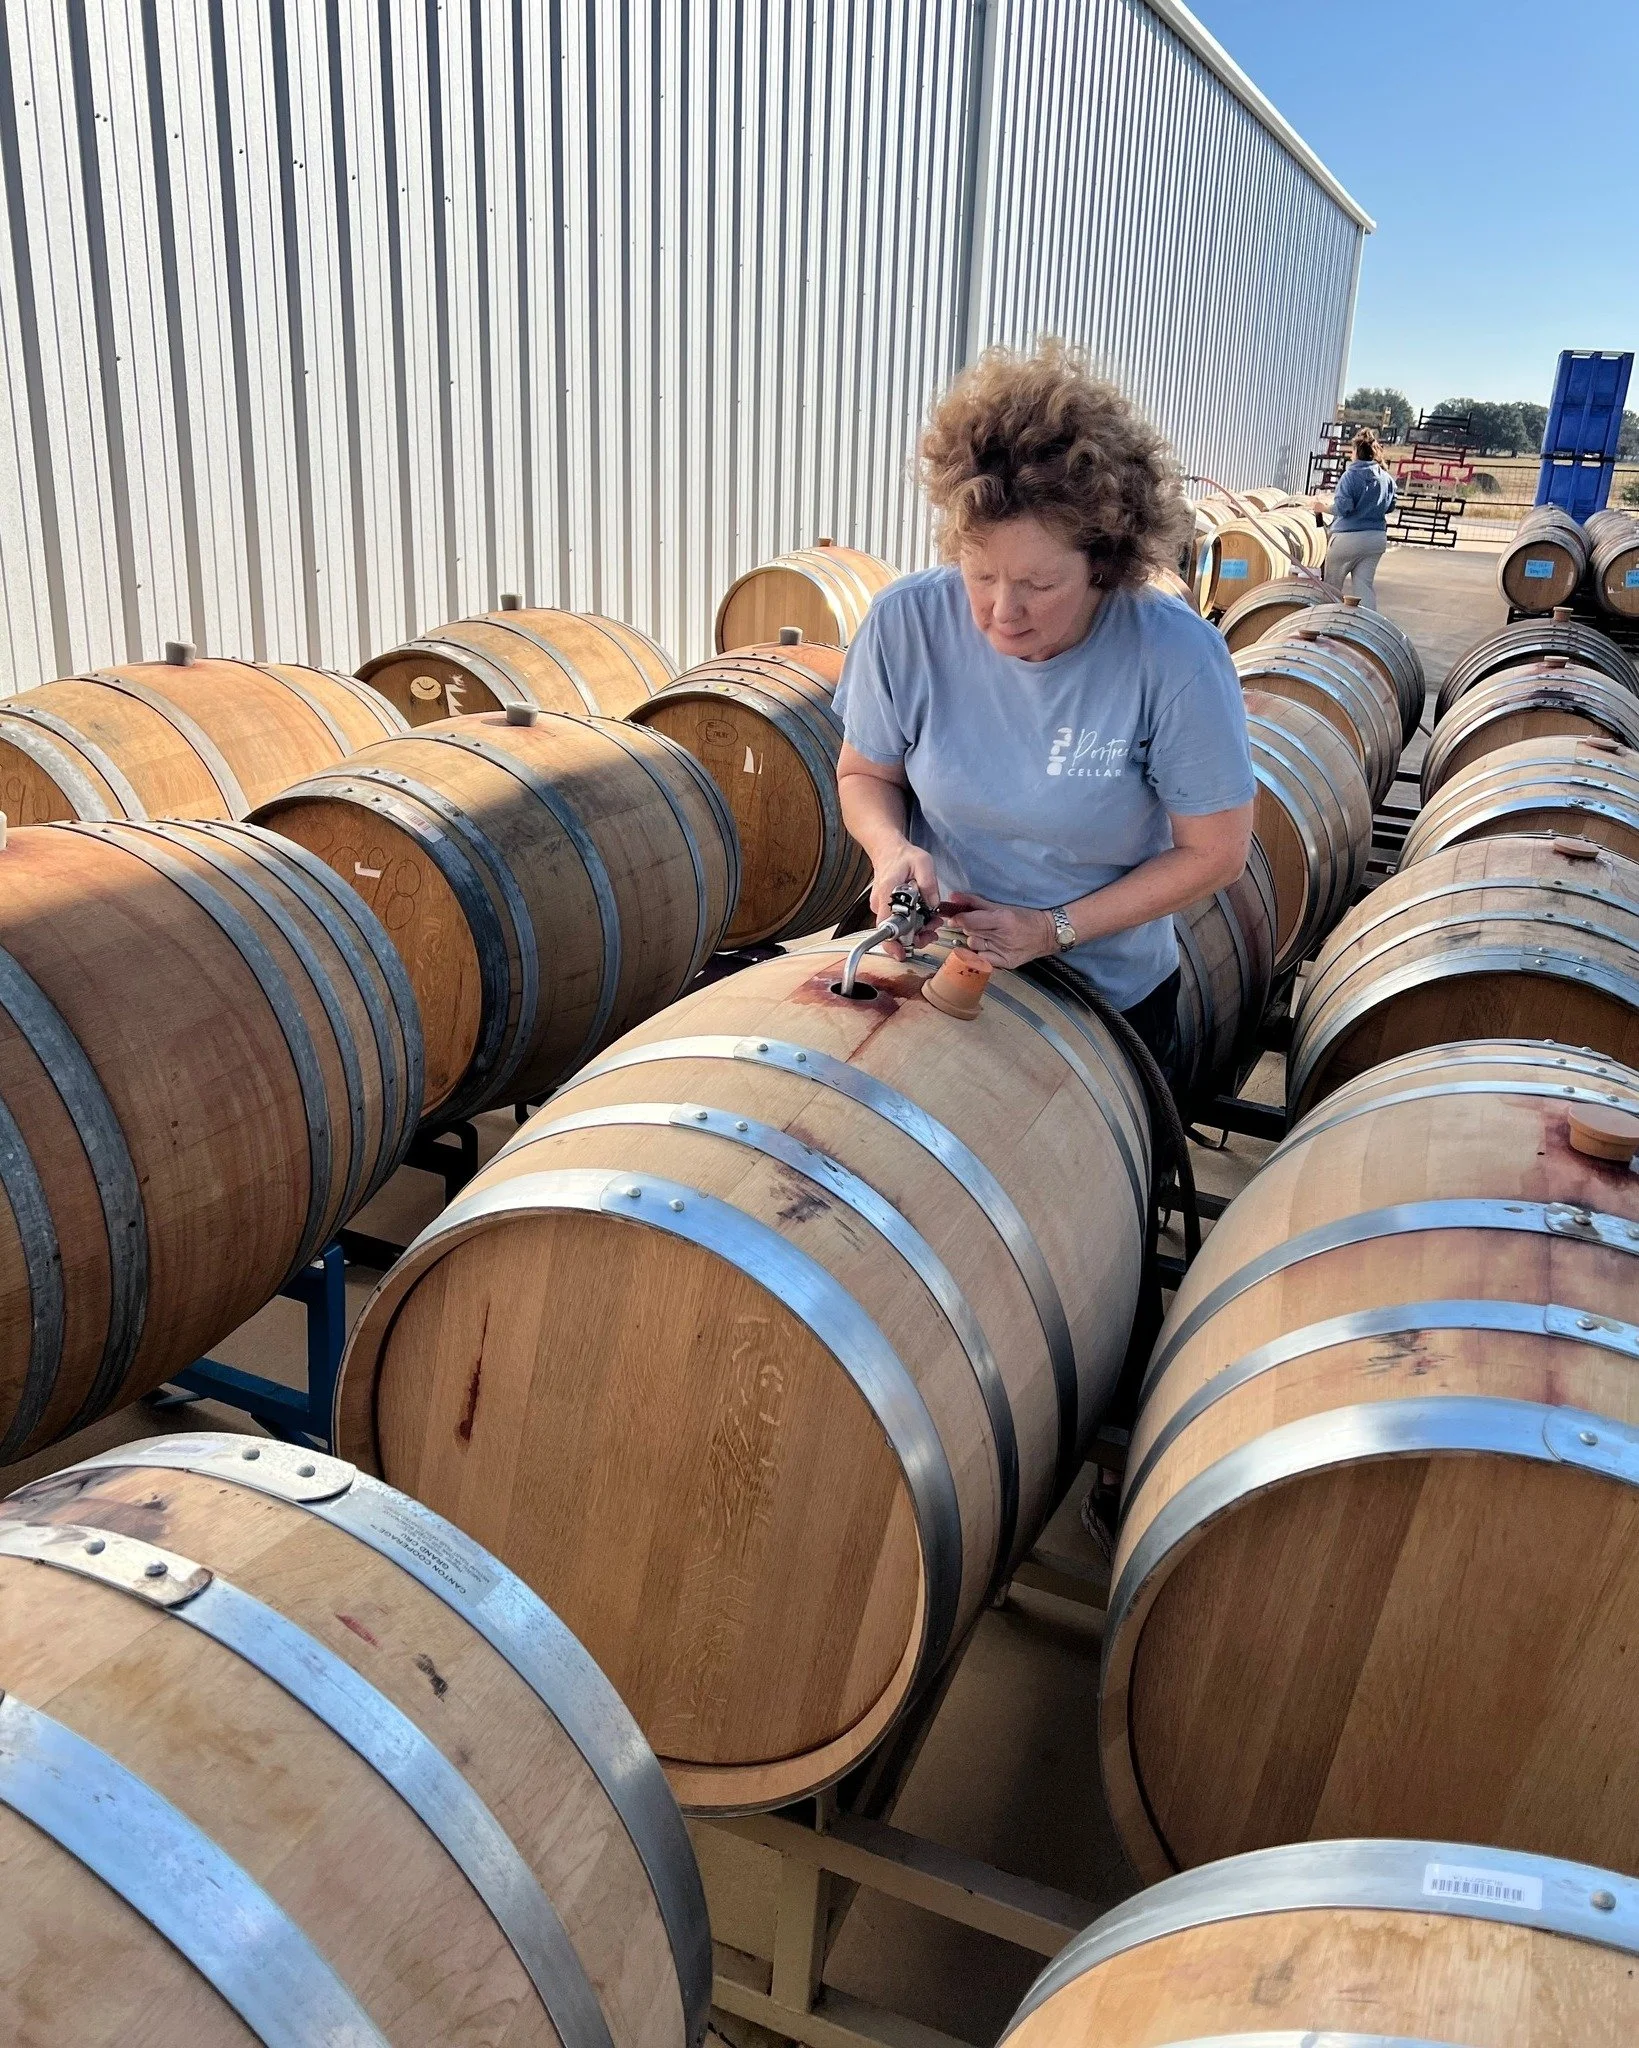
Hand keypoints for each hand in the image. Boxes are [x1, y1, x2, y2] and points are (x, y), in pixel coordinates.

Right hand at [867, 840, 940, 958]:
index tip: (902, 952)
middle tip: (932, 932)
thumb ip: (929, 884)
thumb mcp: (923, 863)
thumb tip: (933, 906)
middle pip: (893, 932)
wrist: (888, 850)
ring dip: (916, 932)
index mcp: (887, 892)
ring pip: (897, 929)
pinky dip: (912, 925)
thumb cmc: (903, 855)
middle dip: (914, 938)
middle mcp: (880, 904)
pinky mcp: (886, 909)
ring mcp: (882, 907)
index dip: (893, 942)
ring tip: (933, 924)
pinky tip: (925, 919)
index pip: (885, 925)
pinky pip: (898, 923)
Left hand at [942, 893, 1056, 970]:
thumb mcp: (1002, 906)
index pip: (970, 921)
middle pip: (971, 933)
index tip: (954, 917)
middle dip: (970, 927)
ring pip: (974, 945)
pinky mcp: (1007, 963)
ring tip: (988, 935)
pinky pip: (982, 959)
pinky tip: (991, 947)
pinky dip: (982, 952)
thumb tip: (953, 897)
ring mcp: (1005, 952)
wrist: (1049, 933)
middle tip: (978, 924)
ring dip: (976, 939)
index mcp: (1003, 919)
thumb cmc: (1026, 916)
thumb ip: (976, 902)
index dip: (958, 918)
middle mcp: (1003, 937)